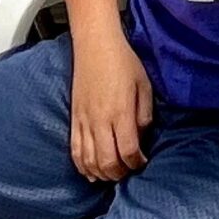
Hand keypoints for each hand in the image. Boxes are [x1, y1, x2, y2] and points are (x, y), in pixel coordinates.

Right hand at [67, 30, 153, 181]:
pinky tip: (92, 171)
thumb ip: (144, 114)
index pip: (128, 150)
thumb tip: (141, 136)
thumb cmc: (123, 61)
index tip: (142, 160)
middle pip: (108, 162)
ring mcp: (84, 121)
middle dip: (120, 173)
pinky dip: (83, 166)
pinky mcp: (74, 119)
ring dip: (102, 173)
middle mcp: (100, 120)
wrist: (95, 45)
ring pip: (90, 161)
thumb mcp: (144, 85)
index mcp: (120, 111)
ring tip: (113, 172)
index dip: (137, 162)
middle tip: (129, 169)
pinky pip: (75, 151)